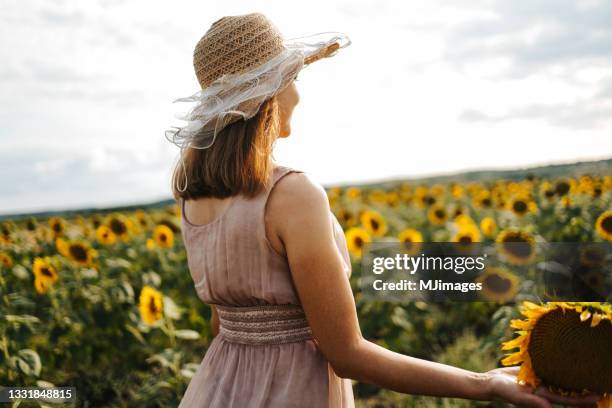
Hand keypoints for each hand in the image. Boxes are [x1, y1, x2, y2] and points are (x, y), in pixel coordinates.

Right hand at [485, 367, 600, 407]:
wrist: (490, 382)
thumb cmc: (502, 391)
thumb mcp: (517, 396)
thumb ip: (533, 402)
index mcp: (545, 398)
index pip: (570, 400)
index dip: (585, 399)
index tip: (599, 395)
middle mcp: (546, 390)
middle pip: (569, 390)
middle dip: (584, 389)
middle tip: (600, 382)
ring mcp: (540, 381)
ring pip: (561, 379)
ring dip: (574, 377)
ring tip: (588, 371)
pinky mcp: (534, 372)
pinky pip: (549, 369)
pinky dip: (559, 367)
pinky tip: (568, 362)